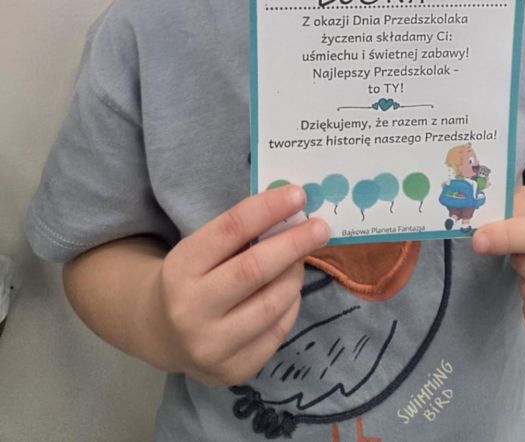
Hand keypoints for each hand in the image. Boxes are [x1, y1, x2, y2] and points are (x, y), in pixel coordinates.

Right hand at [153, 184, 329, 384]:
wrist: (164, 332)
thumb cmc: (194, 276)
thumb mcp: (202, 248)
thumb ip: (241, 231)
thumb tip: (293, 209)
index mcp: (180, 267)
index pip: (231, 230)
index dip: (268, 209)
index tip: (298, 195)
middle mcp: (190, 310)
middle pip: (254, 270)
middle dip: (294, 244)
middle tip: (320, 227)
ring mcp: (210, 346)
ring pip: (272, 304)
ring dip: (295, 275)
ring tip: (301, 259)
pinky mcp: (232, 371)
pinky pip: (277, 331)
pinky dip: (290, 304)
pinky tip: (289, 290)